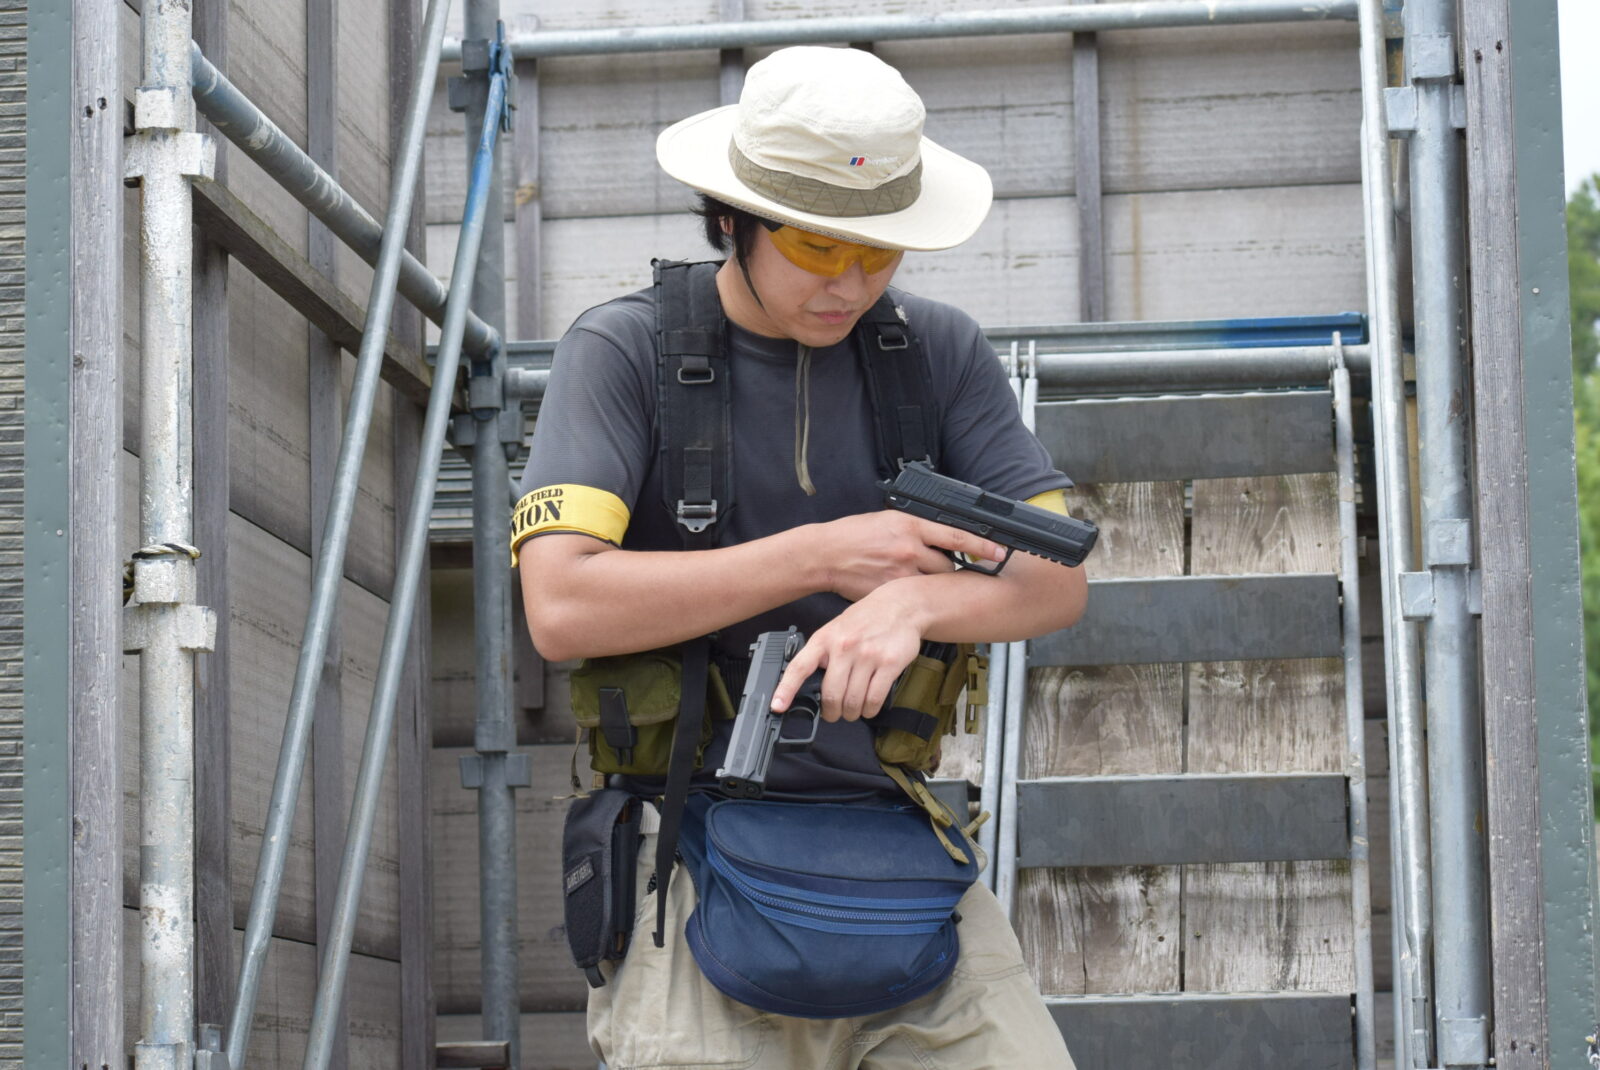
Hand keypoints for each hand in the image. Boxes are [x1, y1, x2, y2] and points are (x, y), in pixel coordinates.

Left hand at [770, 580, 927, 722]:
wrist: (900, 604)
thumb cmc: (865, 619)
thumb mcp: (836, 629)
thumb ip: (823, 653)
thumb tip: (809, 684)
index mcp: (825, 638)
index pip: (799, 667)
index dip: (786, 689)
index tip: (778, 706)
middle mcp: (844, 647)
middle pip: (830, 694)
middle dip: (831, 712)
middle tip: (834, 713)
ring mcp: (867, 656)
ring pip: (853, 701)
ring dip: (852, 713)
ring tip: (853, 711)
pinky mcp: (889, 664)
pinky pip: (874, 698)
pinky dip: (869, 710)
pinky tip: (868, 707)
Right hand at [817, 510, 1005, 601]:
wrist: (825, 554)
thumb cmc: (852, 535)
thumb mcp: (887, 520)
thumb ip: (915, 528)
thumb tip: (939, 536)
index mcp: (910, 524)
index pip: (957, 535)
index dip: (983, 545)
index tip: (1002, 552)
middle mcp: (908, 548)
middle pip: (948, 566)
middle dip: (950, 569)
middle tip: (942, 570)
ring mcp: (900, 572)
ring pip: (933, 583)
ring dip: (933, 584)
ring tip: (922, 581)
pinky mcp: (890, 591)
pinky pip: (913, 596)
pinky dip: (914, 595)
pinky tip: (906, 593)